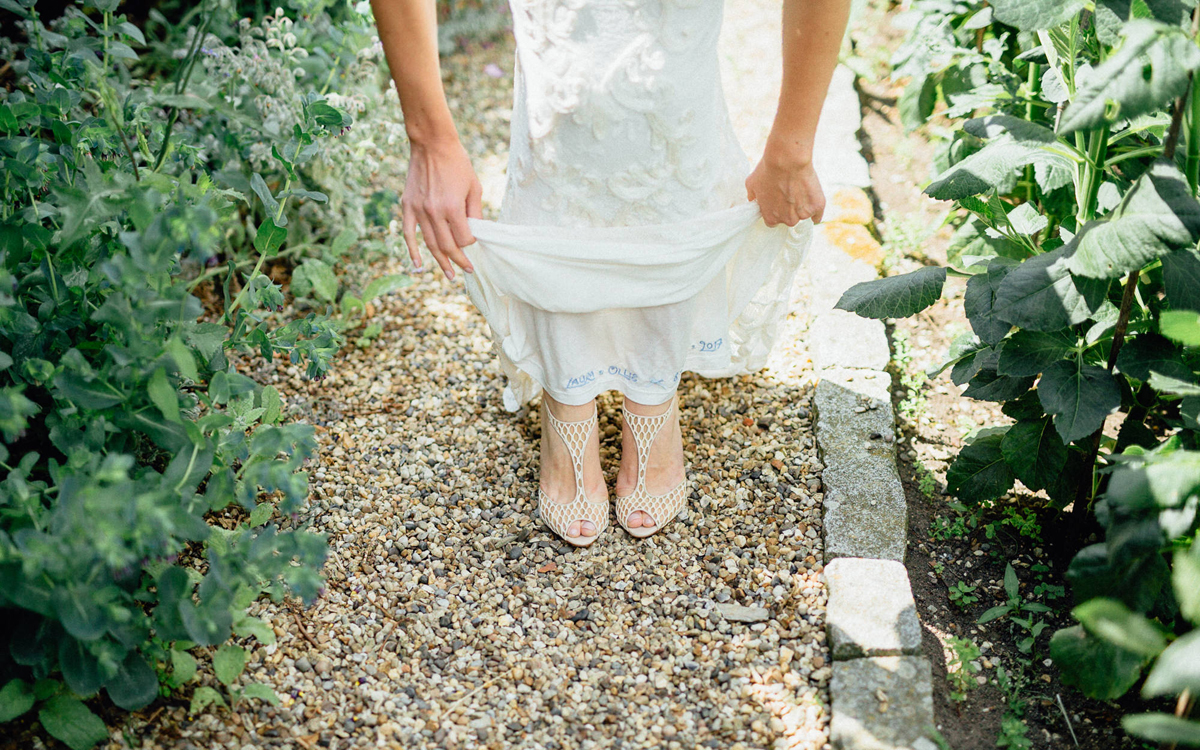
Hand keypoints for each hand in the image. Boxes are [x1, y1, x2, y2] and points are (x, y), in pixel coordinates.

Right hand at [401, 137, 482, 280]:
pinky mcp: (408, 206)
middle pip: (447, 246)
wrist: (432, 144)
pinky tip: (419, 266)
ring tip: (449, 275)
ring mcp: (419, 210)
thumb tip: (476, 233)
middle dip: (458, 261)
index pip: (463, 239)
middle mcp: (434, 212)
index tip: (475, 242)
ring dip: (440, 261)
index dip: (471, 244)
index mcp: (453, 208)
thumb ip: (475, 212)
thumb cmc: (458, 163)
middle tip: (467, 271)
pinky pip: (408, 234)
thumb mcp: (474, 187)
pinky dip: (413, 251)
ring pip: (430, 244)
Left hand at [745, 142, 825, 226]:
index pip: (773, 221)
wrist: (787, 160)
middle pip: (789, 219)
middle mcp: (787, 220)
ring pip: (803, 214)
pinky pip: (817, 214)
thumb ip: (753, 197)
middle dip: (788, 208)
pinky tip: (812, 200)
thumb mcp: (751, 184)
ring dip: (802, 206)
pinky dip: (816, 208)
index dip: (775, 210)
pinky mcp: (817, 207)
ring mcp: (803, 214)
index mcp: (770, 218)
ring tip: (799, 188)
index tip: (777, 201)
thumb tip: (754, 200)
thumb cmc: (768, 170)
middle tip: (789, 191)